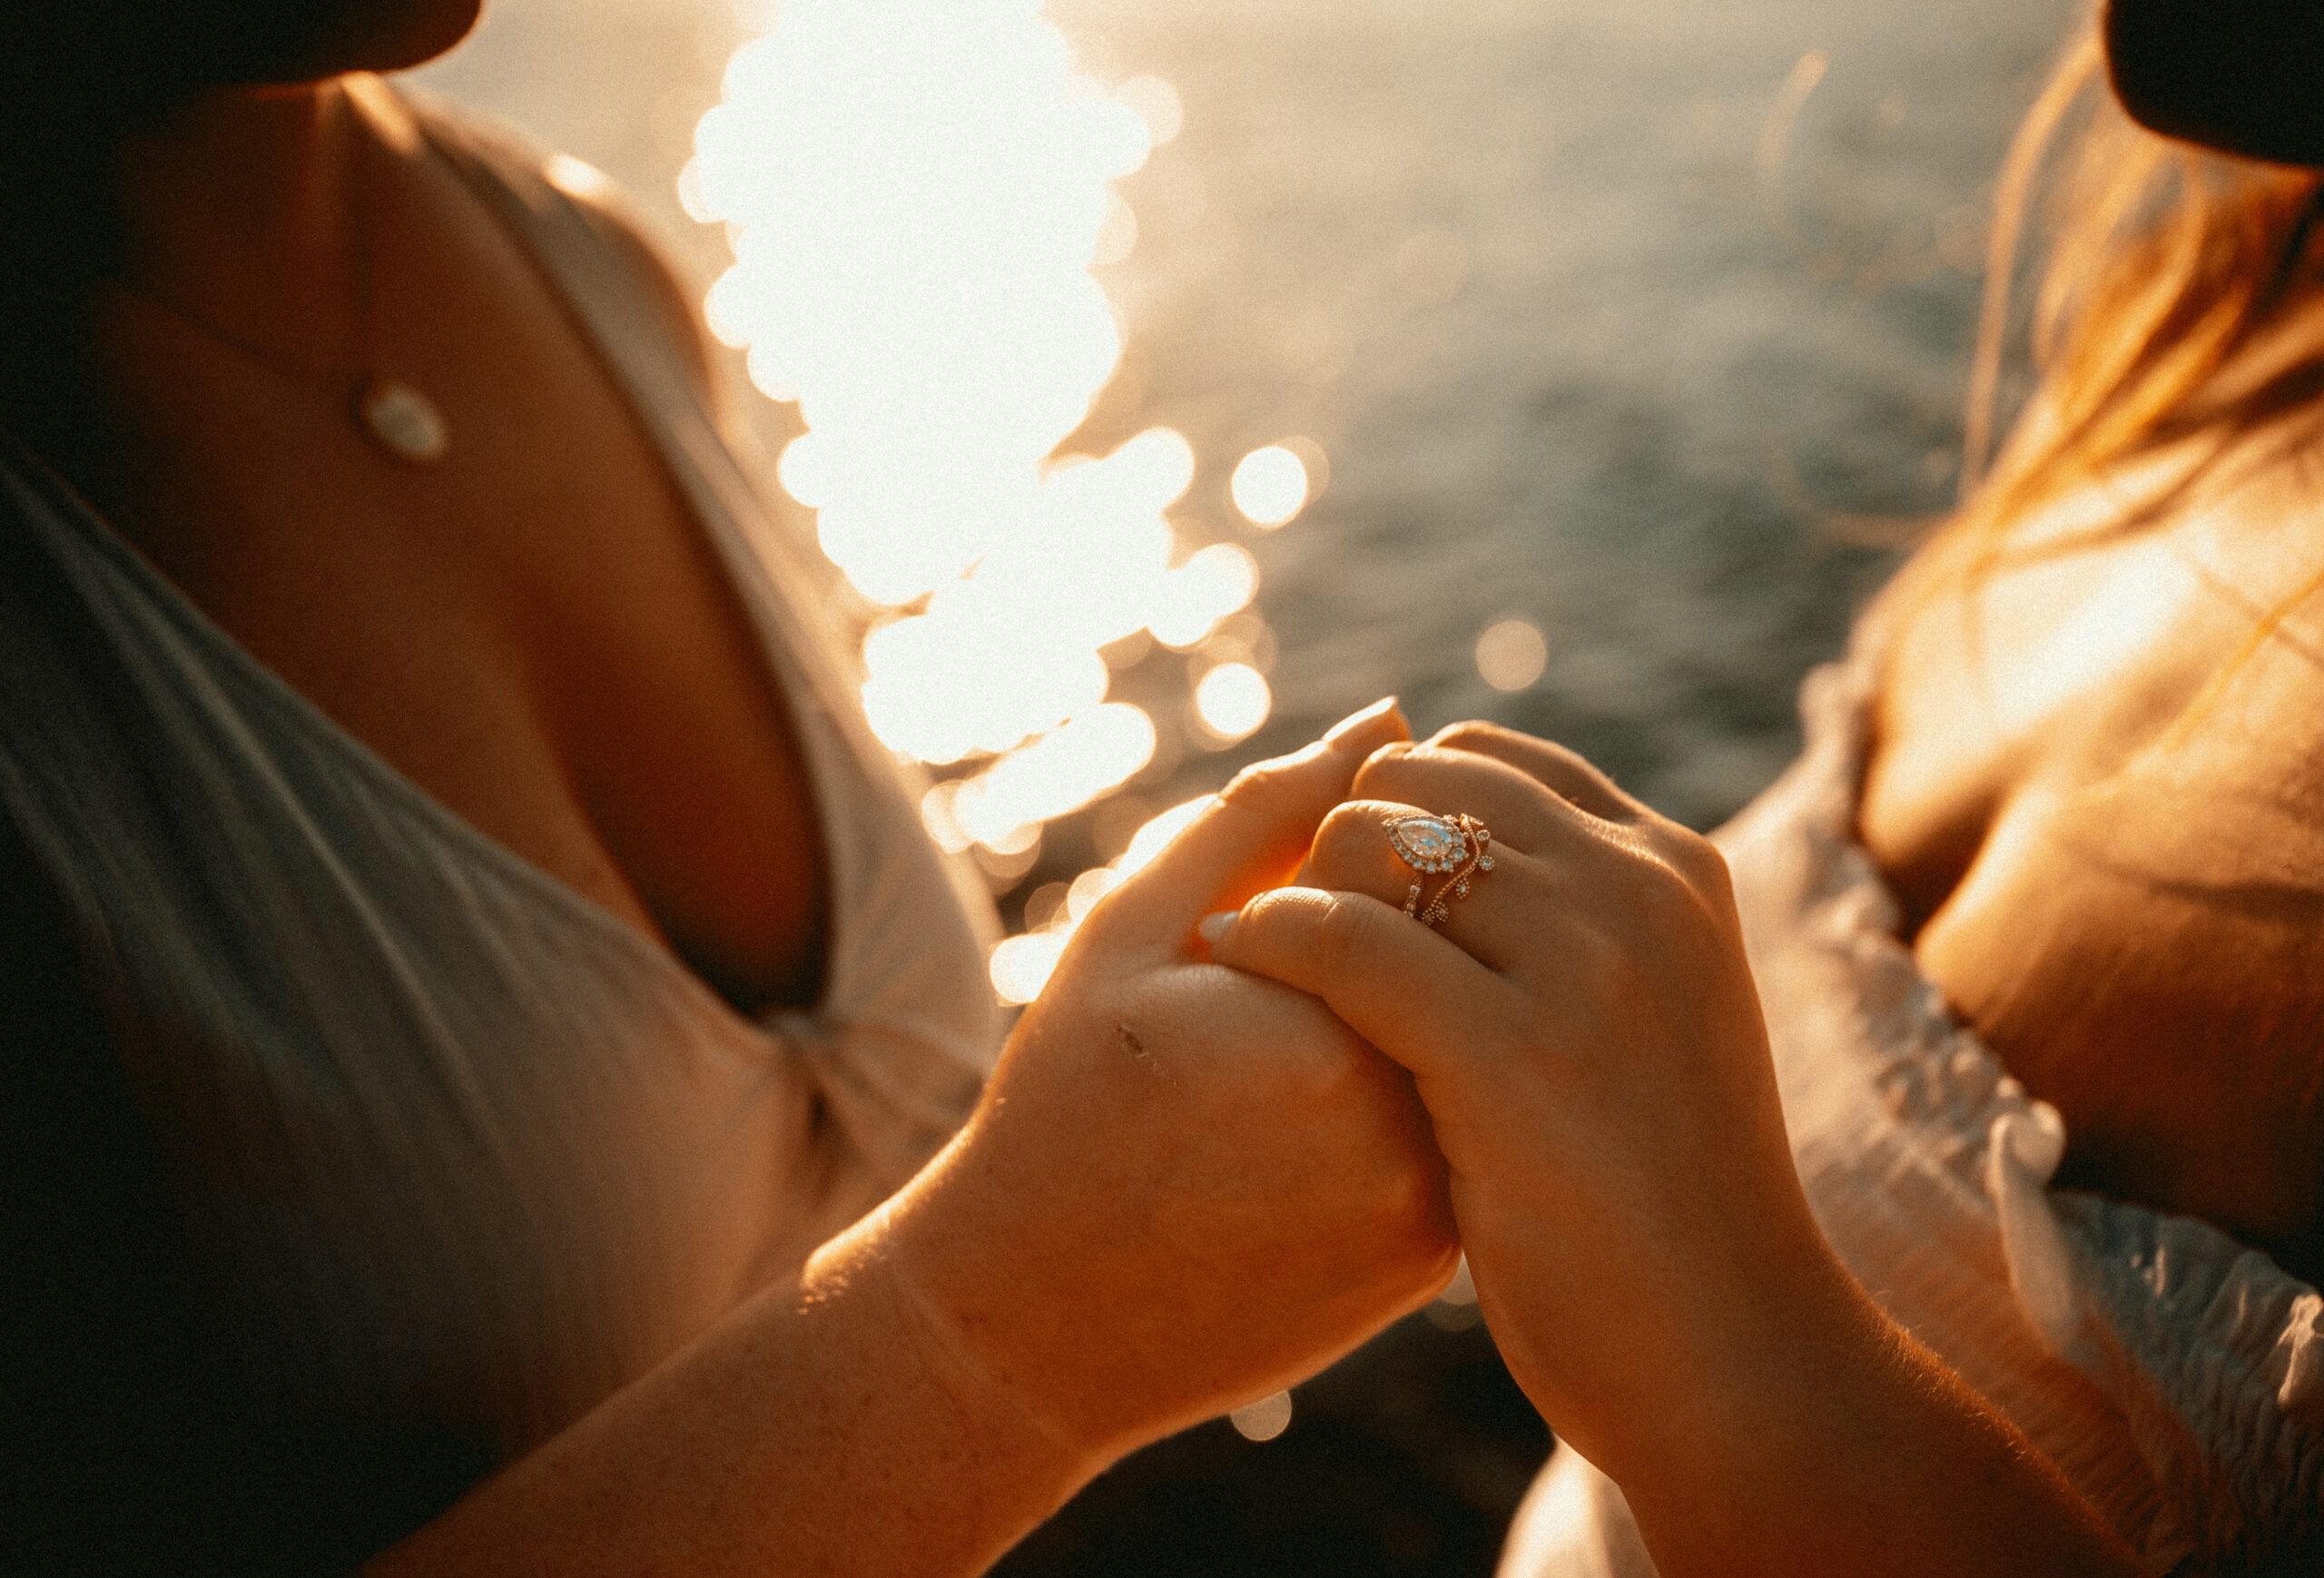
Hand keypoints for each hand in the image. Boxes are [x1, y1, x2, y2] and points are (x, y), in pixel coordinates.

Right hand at [855, 700, 1458, 1466]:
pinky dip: (1414, 1087)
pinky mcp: (1434, 1259)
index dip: (1333, 870)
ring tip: (1279, 1055)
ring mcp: (1432, 1204)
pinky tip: (1306, 1117)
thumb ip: (1264, 813)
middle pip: (1455, 954)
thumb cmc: (1064, 1105)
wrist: (1034, 1322)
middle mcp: (1409, 1123)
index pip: (1413, 873)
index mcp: (1331, 1027)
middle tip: (1265, 996)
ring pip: (1471, 1035)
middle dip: (1386, 934)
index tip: (1246, 935)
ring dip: (1408, 1007)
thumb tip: (1387, 721)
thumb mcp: (1133, 933)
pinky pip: (1465, 1122)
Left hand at [1205, 721, 1833, 1479]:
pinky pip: (1342, 940)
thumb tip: (1444, 838)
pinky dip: (1270, 939)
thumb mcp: (1649, 1019)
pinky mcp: (1514, 1055)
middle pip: (1416, 782)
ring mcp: (1584, 968)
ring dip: (1298, 887)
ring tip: (1267, 959)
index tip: (1352, 887)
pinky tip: (1238, 965)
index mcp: (1671, 869)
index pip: (1489, 757)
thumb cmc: (1664, 1203)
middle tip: (1297, 932)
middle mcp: (1635, 890)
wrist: (1736, 1356)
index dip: (1396, 807)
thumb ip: (1575, 923)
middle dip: (1338, 843)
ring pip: (1371, 839)